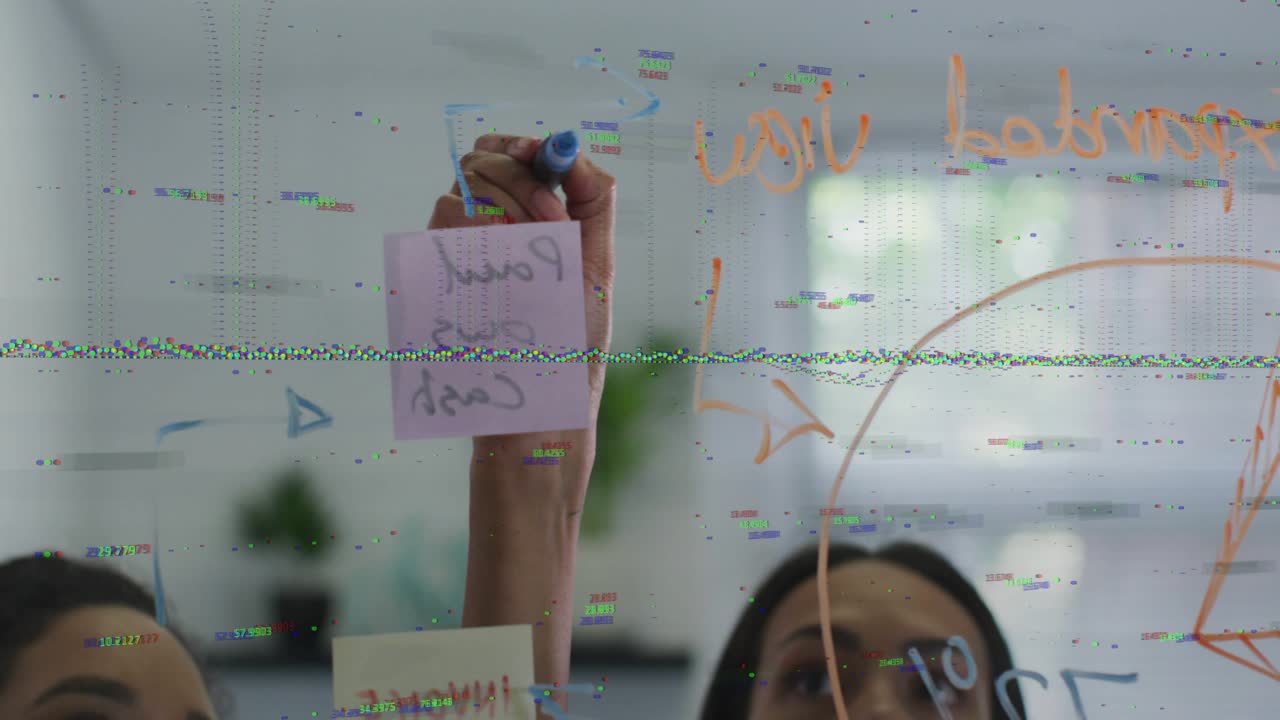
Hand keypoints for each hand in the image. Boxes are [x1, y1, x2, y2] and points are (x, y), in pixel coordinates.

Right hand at [428, 133, 615, 416]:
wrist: (542, 397)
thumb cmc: (571, 339)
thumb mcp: (596, 261)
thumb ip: (593, 198)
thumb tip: (569, 147)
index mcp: (525, 216)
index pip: (504, 153)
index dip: (519, 146)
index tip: (535, 153)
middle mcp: (487, 225)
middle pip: (482, 162)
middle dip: (522, 181)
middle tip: (552, 224)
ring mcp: (459, 246)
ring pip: (463, 187)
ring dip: (507, 210)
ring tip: (534, 260)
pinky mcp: (437, 269)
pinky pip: (444, 217)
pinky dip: (477, 228)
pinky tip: (501, 264)